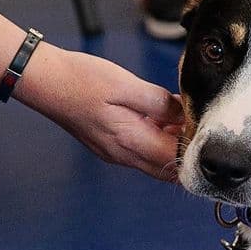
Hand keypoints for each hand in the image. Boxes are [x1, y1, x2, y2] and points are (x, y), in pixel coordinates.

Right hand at [20, 46, 183, 180]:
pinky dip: (155, 140)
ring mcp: (113, 152)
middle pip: (166, 169)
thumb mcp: (125, 85)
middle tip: (199, 125)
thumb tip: (183, 113)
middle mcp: (121, 154)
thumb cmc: (79, 80)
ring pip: (153, 161)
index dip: (194, 147)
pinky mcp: (108, 144)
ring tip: (182, 117)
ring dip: (171, 145)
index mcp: (128, 141)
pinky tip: (161, 117)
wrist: (45, 81)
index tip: (205, 127)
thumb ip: (158, 102)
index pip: (174, 161)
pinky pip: (140, 151)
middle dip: (186, 153)